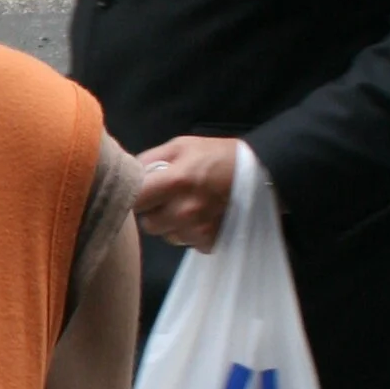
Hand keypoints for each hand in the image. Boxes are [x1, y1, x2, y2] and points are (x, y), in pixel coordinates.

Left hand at [133, 134, 239, 252]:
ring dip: (172, 224)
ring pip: (167, 236)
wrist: (260, 174)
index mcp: (175, 181)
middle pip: (148, 224)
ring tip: (189, 206)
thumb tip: (128, 175)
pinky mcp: (211, 243)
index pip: (134, 201)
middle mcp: (185, 210)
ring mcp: (199, 230)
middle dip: (154, 212)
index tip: (143, 192)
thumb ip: (150, 159)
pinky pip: (187, 243)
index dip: (135, 197)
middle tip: (169, 197)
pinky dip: (190, 233)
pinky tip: (202, 216)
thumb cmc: (217, 156)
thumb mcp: (182, 146)